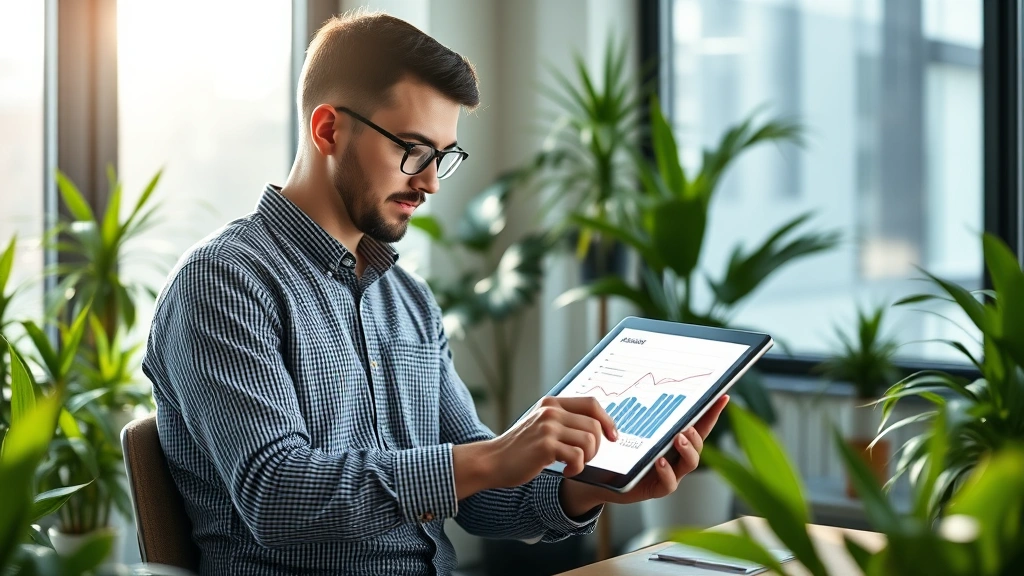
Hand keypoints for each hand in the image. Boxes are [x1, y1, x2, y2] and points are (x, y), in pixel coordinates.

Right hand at [453, 396, 616, 498]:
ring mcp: (547, 427)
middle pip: (594, 425)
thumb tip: (598, 427)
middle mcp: (550, 411)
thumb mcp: (540, 425)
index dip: (607, 420)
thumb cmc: (520, 449)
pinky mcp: (545, 445)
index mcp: (551, 403)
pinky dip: (577, 468)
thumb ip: (563, 420)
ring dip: (587, 458)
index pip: (591, 403)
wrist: (492, 461)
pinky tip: (566, 472)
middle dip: (596, 446)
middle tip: (585, 459)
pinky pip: (578, 457)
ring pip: (589, 441)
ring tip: (574, 465)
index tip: (613, 437)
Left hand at [559, 395, 728, 515]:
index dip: (712, 412)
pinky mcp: (656, 488)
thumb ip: (639, 409)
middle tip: (686, 425)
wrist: (598, 477)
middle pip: (699, 443)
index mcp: (673, 437)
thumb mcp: (629, 425)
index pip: (698, 423)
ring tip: (679, 438)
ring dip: (688, 449)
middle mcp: (676, 455)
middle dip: (698, 432)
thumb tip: (640, 377)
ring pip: (690, 463)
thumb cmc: (616, 448)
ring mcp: (669, 472)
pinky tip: (661, 461)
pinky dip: (667, 472)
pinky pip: (669, 483)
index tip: (722, 396)